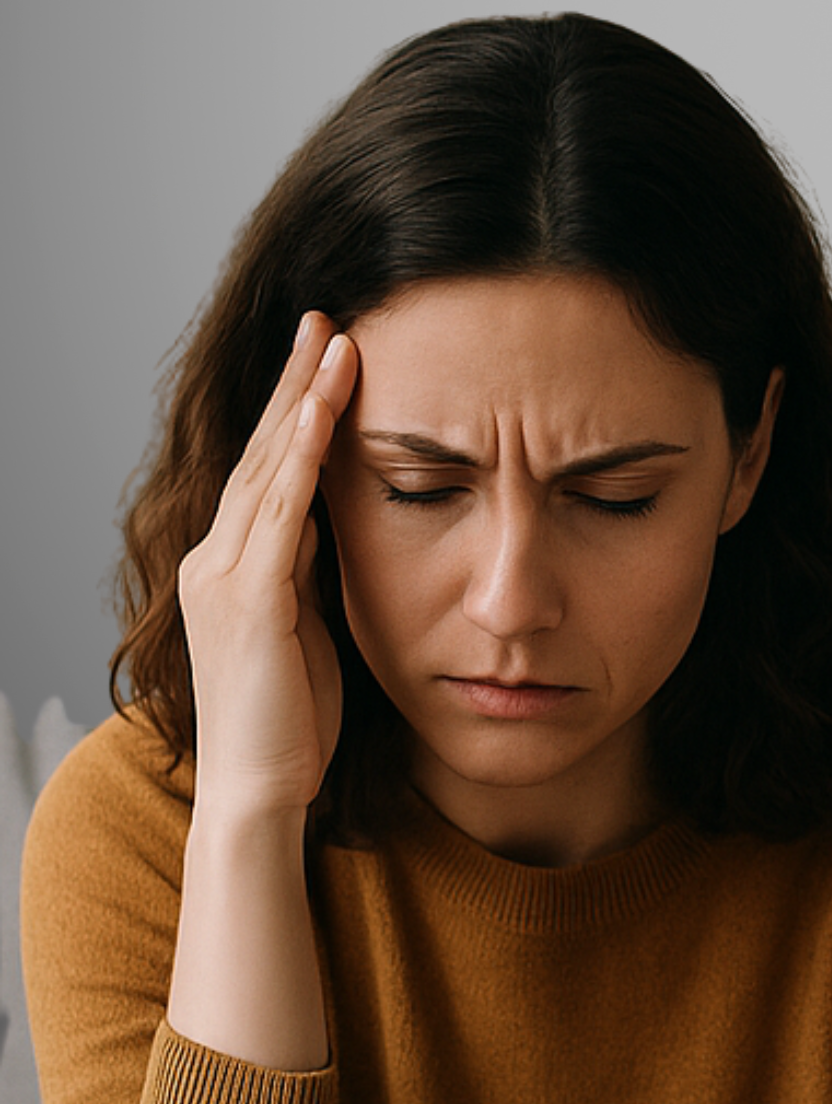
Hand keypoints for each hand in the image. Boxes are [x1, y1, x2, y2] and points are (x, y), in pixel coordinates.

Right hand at [176, 312, 358, 815]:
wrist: (262, 790)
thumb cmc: (293, 722)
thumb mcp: (310, 628)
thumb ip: (314, 574)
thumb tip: (338, 525)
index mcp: (232, 567)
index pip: (269, 470)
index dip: (297, 411)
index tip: (327, 355)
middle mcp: (216, 560)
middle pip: (263, 451)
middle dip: (296, 384)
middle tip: (326, 319)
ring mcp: (226, 575)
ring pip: (270, 467)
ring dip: (305, 400)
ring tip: (334, 341)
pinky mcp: (249, 597)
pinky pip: (280, 510)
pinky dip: (304, 455)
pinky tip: (327, 412)